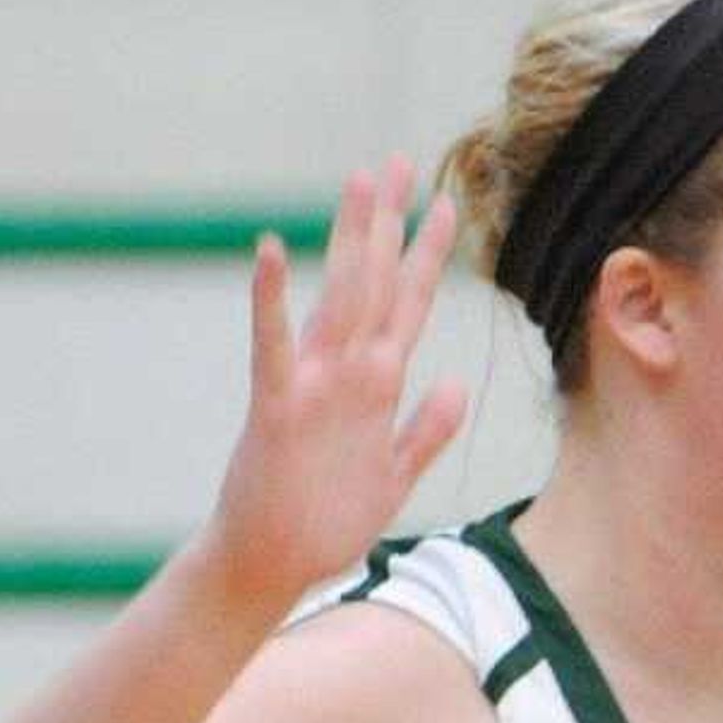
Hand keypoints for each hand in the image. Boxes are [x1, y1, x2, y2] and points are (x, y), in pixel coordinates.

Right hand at [202, 161, 469, 606]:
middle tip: (402, 159)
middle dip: (390, 223)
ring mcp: (311, 386)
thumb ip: (425, 430)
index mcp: (373, 386)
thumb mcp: (393, 474)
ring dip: (350, 240)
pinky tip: (266, 252)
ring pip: (338, 299)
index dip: (426, 254)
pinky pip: (273, 347)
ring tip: (360, 182)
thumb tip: (456, 386)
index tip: (443, 203)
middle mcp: (344, 374)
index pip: (407, 304)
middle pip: (375, 284)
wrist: (271, 563)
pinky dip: (270, 302)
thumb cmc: (324, 520)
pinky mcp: (277, 409)